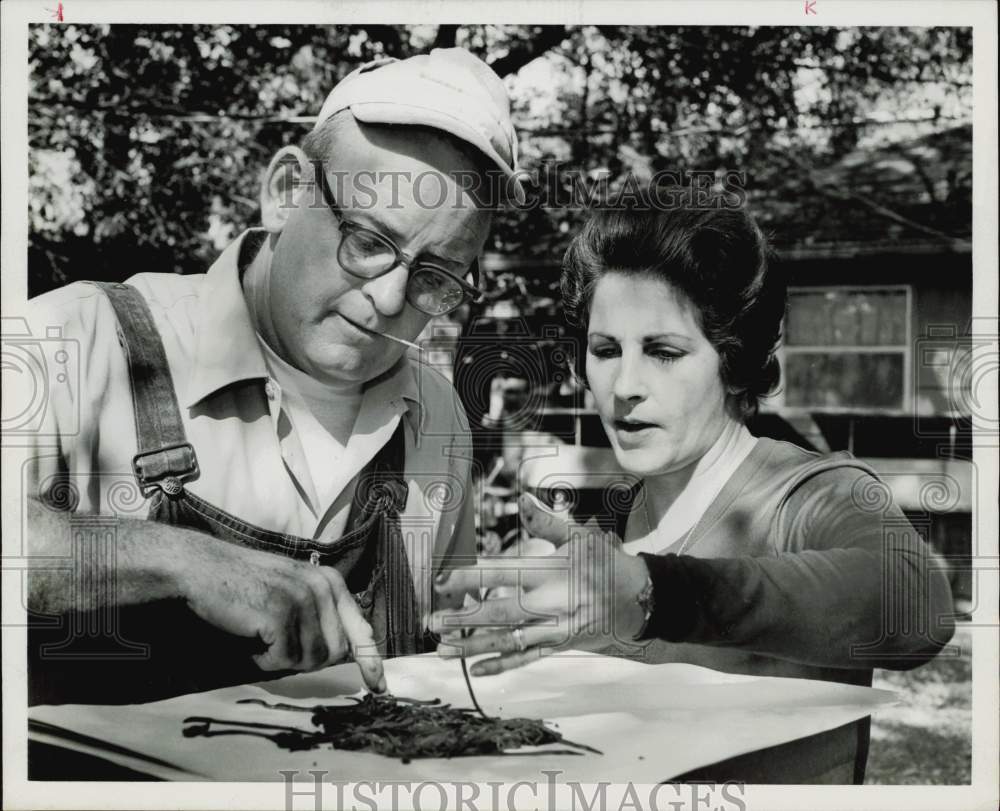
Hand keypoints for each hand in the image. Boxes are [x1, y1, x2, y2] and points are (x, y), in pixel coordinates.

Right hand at [178, 537, 384, 691]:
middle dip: (307, 658)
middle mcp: (323, 588)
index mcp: (330, 582)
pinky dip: (263, 660)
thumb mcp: (293, 589)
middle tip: (278, 644)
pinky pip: (283, 661)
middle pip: (335, 653)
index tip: (379, 686)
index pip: (360, 628)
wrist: (203, 568)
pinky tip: (250, 641)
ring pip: (311, 659)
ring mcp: (302, 600)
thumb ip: (320, 613)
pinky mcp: (280, 616)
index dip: (370, 661)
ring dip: (283, 659)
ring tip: (262, 637)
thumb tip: (342, 653)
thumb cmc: (245, 584)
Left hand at [428, 495, 648, 675]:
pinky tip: (477, 670)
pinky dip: (502, 665)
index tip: (442, 578)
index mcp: (553, 571)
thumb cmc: (606, 562)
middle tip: (432, 619)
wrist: (640, 597)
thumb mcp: (579, 537)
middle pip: (501, 613)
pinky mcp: (561, 644)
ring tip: (444, 648)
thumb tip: (523, 500)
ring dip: (474, 646)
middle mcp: (553, 602)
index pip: (504, 573)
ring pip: (510, 640)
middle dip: (464, 618)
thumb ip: (546, 523)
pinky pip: (528, 658)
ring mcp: (557, 627)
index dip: (472, 576)